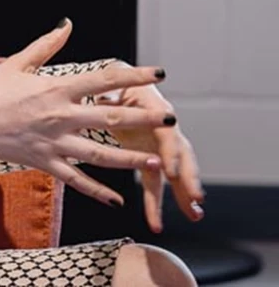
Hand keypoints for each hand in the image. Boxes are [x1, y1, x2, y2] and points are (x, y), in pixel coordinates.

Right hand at [0, 19, 172, 206]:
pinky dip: (98, 191)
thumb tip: (67, 24)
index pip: (102, 81)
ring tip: (157, 161)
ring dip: (131, 159)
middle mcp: (59, 116)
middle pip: (110, 119)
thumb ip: (46, 45)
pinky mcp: (45, 162)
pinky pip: (76, 180)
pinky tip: (119, 200)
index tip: (158, 72)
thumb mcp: (17, 63)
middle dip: (143, 118)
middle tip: (170, 118)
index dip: (132, 76)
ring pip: (100, 155)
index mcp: (55, 88)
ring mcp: (54, 143)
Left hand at [102, 78, 204, 232]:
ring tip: (194, 215)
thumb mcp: (111, 81)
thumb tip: (107, 96)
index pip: (167, 133)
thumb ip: (110, 92)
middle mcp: (164, 128)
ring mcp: (159, 145)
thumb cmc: (113, 81)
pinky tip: (156, 221)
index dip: (170, 152)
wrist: (117, 83)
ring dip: (185, 193)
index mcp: (156, 109)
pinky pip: (156, 181)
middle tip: (196, 198)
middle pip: (181, 155)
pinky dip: (157, 201)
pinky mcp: (149, 157)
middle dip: (189, 177)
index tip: (170, 170)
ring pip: (176, 172)